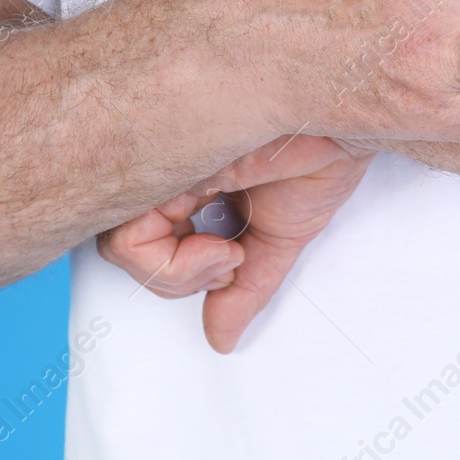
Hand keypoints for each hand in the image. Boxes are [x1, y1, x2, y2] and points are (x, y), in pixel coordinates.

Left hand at [98, 135, 375, 352]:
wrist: (340, 120)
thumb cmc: (320, 151)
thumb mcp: (280, 236)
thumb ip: (245, 287)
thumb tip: (222, 338)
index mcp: (188, 182)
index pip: (142, 239)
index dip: (177, 269)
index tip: (232, 260)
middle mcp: (167, 171)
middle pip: (122, 246)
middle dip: (171, 276)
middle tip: (226, 262)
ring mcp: (160, 166)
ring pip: (119, 248)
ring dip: (179, 274)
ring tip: (229, 253)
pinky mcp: (161, 166)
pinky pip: (132, 240)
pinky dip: (177, 265)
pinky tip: (222, 247)